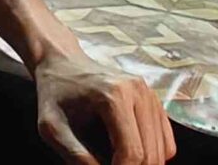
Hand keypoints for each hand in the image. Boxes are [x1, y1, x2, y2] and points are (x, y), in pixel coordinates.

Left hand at [31, 52, 174, 164]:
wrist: (63, 64)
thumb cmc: (55, 95)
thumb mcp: (51, 128)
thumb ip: (76, 156)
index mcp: (114, 96)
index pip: (131, 152)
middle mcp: (139, 92)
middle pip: (150, 154)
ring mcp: (151, 95)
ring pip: (163, 150)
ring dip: (142, 164)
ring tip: (116, 162)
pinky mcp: (155, 101)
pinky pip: (166, 141)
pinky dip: (152, 154)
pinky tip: (128, 153)